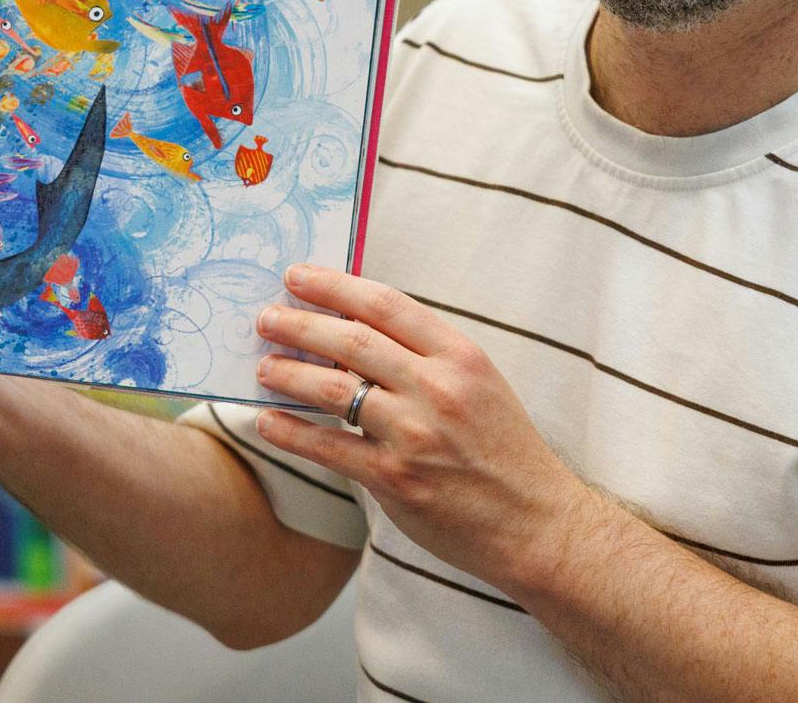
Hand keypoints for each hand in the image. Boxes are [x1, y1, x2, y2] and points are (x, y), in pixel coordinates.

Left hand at [251, 264, 599, 590]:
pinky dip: (292, 432)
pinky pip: (329, 447)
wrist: (535, 521)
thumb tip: (352, 335)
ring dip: (288, 373)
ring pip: (334, 389)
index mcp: (460, 355)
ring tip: (262, 366)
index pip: (386, 304)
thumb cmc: (503, 450)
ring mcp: (416, 434)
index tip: (298, 276)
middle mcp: (438, 388)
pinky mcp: (396, 479)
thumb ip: (425, 357)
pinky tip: (267, 422)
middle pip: (352, 339)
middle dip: (299, 323)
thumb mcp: (478, 385)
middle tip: (264, 317)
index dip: (335, 285)